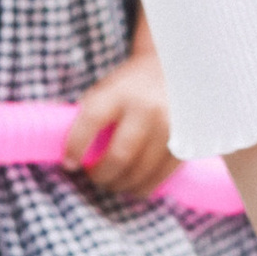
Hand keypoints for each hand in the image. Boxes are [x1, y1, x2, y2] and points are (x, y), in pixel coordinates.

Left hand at [62, 45, 175, 195]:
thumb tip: (72, 148)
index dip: (75, 145)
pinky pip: (161, 175)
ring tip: (112, 183)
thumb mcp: (112, 86)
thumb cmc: (137, 83)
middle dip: (101, 174)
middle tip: (93, 176)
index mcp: (122, 91)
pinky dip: (144, 187)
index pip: (91, 119)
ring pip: (140, 171)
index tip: (69, 164)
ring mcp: (170, 127)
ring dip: (121, 184)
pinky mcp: (187, 142)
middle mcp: (148, 108)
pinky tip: (135, 187)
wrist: (181, 68)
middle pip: (119, 155)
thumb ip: (93, 111)